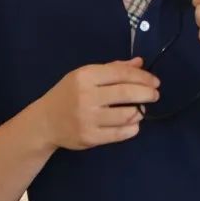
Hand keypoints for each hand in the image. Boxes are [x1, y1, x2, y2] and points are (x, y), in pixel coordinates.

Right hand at [39, 58, 159, 149]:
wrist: (44, 122)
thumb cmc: (68, 94)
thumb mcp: (85, 76)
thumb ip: (113, 69)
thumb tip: (140, 63)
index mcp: (85, 76)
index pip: (122, 73)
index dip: (143, 77)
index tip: (155, 81)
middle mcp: (86, 96)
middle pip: (127, 93)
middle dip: (147, 93)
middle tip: (155, 95)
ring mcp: (88, 118)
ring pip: (127, 115)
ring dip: (140, 112)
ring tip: (140, 110)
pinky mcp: (90, 137)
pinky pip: (121, 133)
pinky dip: (133, 128)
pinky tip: (133, 124)